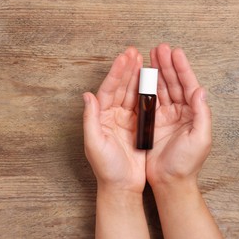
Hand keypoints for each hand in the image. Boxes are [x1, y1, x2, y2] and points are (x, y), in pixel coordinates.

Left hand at [83, 47, 145, 193]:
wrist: (122, 186)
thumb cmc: (106, 168)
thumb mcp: (94, 144)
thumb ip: (90, 119)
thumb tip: (87, 95)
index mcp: (101, 117)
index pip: (107, 90)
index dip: (116, 73)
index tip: (124, 58)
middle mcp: (112, 116)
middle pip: (120, 88)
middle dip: (127, 69)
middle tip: (135, 52)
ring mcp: (126, 120)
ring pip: (132, 94)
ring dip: (137, 77)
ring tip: (144, 60)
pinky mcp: (138, 127)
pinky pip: (143, 106)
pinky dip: (147, 93)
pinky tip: (152, 81)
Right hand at [146, 43, 211, 186]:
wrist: (168, 181)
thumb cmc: (186, 163)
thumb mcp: (200, 139)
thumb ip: (202, 114)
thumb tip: (200, 90)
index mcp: (193, 113)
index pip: (188, 85)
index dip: (182, 68)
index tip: (175, 52)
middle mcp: (179, 112)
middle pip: (173, 83)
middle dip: (166, 65)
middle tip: (159, 48)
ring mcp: (164, 116)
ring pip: (160, 89)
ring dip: (155, 72)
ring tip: (149, 56)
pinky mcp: (151, 122)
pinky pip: (147, 101)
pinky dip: (144, 88)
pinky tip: (140, 76)